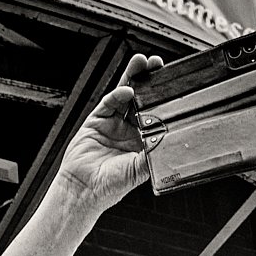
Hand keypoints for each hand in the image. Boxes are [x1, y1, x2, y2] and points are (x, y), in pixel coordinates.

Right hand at [57, 54, 162, 213]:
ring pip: (125, 96)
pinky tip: (126, 90)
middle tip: (157, 65)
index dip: (162, 99)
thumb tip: (170, 138)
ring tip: (141, 64)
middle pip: (141, 100)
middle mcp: (129, 132)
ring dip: (133, 79)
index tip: (172, 86)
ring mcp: (112, 125)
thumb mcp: (140, 169)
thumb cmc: (110, 186)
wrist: (84, 190)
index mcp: (143, 143)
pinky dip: (117, 95)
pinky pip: (109, 103)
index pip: (155, 115)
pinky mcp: (96, 121)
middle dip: (149, 82)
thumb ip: (154, 151)